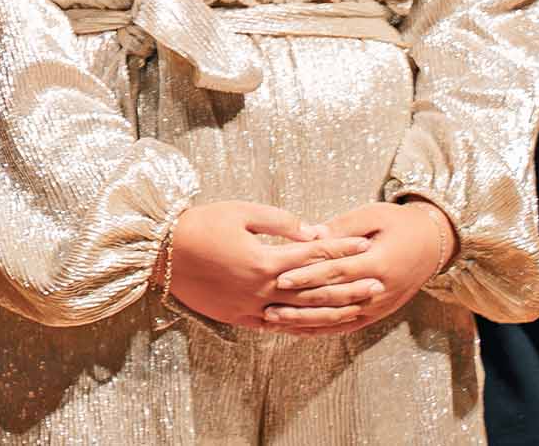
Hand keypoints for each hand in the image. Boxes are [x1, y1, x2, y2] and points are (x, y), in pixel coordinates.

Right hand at [165, 201, 373, 328]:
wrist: (161, 252)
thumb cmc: (200, 224)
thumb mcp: (240, 211)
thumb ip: (279, 222)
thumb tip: (311, 231)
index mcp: (265, 259)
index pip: (314, 254)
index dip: (341, 247)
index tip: (364, 244)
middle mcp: (262, 288)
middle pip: (315, 289)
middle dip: (349, 284)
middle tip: (377, 281)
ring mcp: (251, 307)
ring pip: (301, 314)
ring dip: (332, 311)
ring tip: (357, 308)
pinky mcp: (238, 318)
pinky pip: (277, 327)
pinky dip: (300, 327)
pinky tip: (318, 326)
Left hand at [261, 199, 453, 333]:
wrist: (434, 243)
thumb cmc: (399, 223)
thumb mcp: (372, 216)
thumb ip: (342, 228)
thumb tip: (310, 234)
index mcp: (379, 263)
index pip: (337, 272)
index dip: (308, 276)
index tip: (280, 278)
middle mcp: (380, 290)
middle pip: (333, 299)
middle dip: (299, 304)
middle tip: (267, 305)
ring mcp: (380, 306)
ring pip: (337, 318)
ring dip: (305, 321)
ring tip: (274, 320)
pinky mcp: (378, 313)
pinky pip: (347, 325)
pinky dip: (322, 329)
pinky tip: (298, 329)